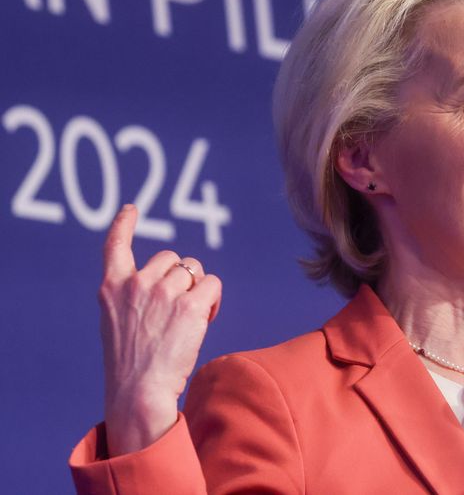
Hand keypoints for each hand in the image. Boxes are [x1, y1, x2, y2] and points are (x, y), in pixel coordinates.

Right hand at [98, 204, 222, 455]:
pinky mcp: (188, 305)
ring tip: (187, 322)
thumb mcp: (118, 324)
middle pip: (173, 260)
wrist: (138, 393)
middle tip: (177, 312)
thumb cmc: (132, 365)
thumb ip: (134, 298)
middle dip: (181, 279)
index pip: (115, 246)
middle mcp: (135, 284)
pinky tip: (202, 321)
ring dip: (198, 292)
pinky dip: (213, 301)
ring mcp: (162, 293)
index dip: (124, 224)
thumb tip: (172, 278)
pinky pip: (212, 285)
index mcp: (111, 289)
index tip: (131, 209)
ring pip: (194, 273)